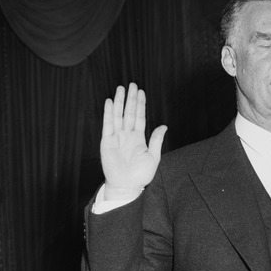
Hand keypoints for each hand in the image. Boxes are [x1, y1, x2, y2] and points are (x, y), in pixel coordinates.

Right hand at [99, 83, 166, 200]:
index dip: (140, 104)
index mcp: (138, 138)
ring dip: (120, 102)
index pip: (139, 117)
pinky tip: (110, 102)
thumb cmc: (140, 175)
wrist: (127, 186)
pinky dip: (109, 113)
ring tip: (121, 88)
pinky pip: (108, 124)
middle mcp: (127, 135)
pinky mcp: (107, 141)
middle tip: (132, 84)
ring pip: (118, 115)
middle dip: (131, 98)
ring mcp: (116, 137)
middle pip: (129, 112)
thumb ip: (157, 140)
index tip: (141, 92)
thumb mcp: (153, 156)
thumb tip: (164, 126)